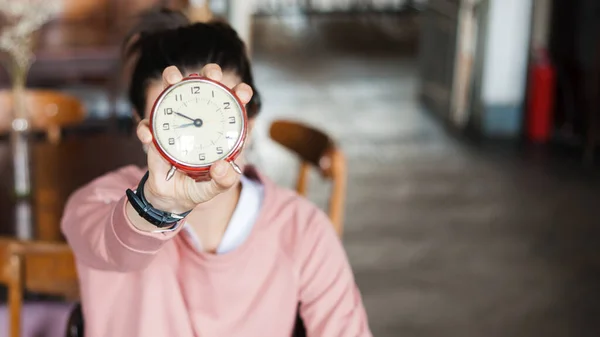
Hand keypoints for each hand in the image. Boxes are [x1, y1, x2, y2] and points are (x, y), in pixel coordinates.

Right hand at [135, 64, 253, 213]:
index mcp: (219, 129)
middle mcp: (199, 120)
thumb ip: (223, 180)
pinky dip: (146, 128)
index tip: (243, 91)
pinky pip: (148, 127)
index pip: (232, 106)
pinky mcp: (156, 134)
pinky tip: (148, 134)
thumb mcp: (215, 187)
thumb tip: (221, 166)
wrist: (172, 198)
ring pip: (174, 94)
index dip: (239, 93)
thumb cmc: (198, 186)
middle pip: (205, 89)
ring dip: (173, 81)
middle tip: (211, 74)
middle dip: (210, 74)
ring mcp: (176, 124)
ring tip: (173, 79)